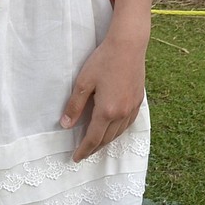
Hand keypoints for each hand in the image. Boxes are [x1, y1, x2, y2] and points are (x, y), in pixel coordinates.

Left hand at [60, 35, 145, 161]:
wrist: (128, 46)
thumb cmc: (103, 61)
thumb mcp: (83, 82)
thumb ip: (75, 105)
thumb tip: (65, 125)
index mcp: (107, 111)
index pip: (93, 138)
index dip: (84, 150)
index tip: (76, 158)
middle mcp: (122, 114)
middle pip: (107, 139)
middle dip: (94, 148)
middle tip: (84, 153)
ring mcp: (132, 108)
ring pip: (118, 133)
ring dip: (106, 141)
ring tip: (96, 143)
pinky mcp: (138, 101)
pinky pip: (127, 124)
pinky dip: (118, 131)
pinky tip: (113, 128)